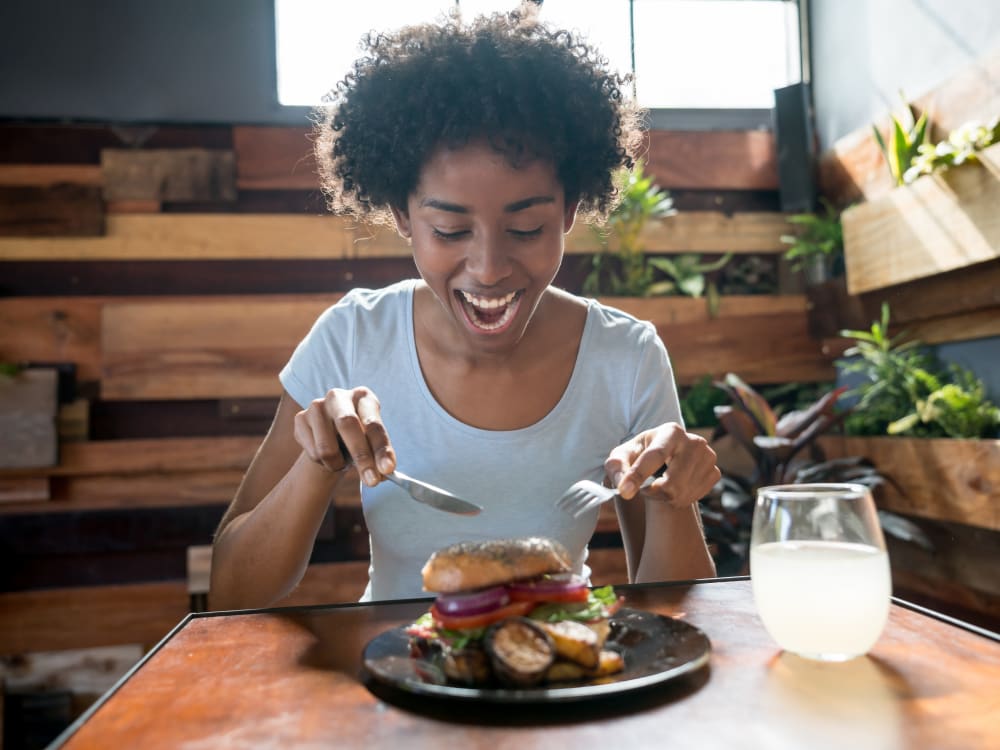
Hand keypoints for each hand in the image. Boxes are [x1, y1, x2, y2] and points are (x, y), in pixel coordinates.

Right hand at [293, 386, 395, 486]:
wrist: (331, 438)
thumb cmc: (358, 439)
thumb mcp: (372, 444)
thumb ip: (378, 457)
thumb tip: (384, 473)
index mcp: (363, 397)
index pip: (374, 424)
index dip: (381, 448)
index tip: (387, 470)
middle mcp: (338, 396)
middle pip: (348, 425)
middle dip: (362, 457)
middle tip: (372, 481)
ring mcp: (316, 406)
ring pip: (326, 448)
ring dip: (338, 464)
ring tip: (342, 461)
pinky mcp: (300, 419)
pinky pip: (313, 453)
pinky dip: (324, 463)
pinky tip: (326, 455)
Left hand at [605, 423, 719, 507]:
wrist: (662, 459)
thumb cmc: (639, 456)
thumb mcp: (621, 457)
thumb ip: (617, 468)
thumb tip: (624, 488)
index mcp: (671, 431)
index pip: (655, 456)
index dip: (638, 475)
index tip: (624, 492)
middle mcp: (694, 441)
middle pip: (671, 482)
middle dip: (652, 492)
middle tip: (644, 490)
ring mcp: (708, 457)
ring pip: (681, 493)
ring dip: (664, 498)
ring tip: (657, 487)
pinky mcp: (714, 472)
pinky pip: (694, 497)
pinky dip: (679, 499)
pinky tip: (673, 488)